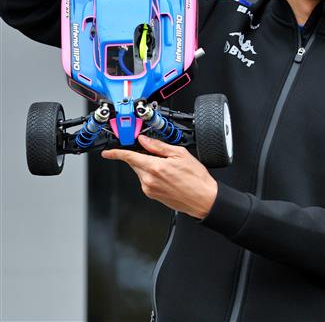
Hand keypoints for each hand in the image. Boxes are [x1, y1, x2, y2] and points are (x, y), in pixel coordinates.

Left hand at [102, 135, 217, 218]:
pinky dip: (151, 174)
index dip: (116, 153)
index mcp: (155, 167)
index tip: (108, 152)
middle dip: (140, 156)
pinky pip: (146, 180)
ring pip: (140, 172)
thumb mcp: (180, 154)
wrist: (202, 198)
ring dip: (147, 165)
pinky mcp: (152, 195)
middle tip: (155, 152)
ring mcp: (149, 189)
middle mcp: (149, 180)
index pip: (129, 157)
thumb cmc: (196, 178)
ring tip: (168, 166)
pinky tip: (167, 175)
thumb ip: (159, 146)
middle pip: (134, 163)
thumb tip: (145, 140)